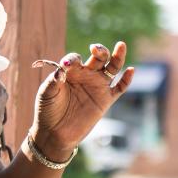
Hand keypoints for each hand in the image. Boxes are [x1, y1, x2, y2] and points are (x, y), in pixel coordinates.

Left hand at [30, 41, 133, 158]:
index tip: (67, 64)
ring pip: (112, 68)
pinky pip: (120, 87)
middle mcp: (85, 76)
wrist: (55, 132)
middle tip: (95, 49)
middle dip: (99, 50)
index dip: (73, 59)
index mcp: (70, 72)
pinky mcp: (106, 99)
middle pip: (98, 58)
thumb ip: (53, 80)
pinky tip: (131, 70)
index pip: (75, 59)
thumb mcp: (46, 94)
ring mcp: (97, 86)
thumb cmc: (47, 110)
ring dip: (117, 57)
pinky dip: (127, 79)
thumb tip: (61, 68)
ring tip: (121, 45)